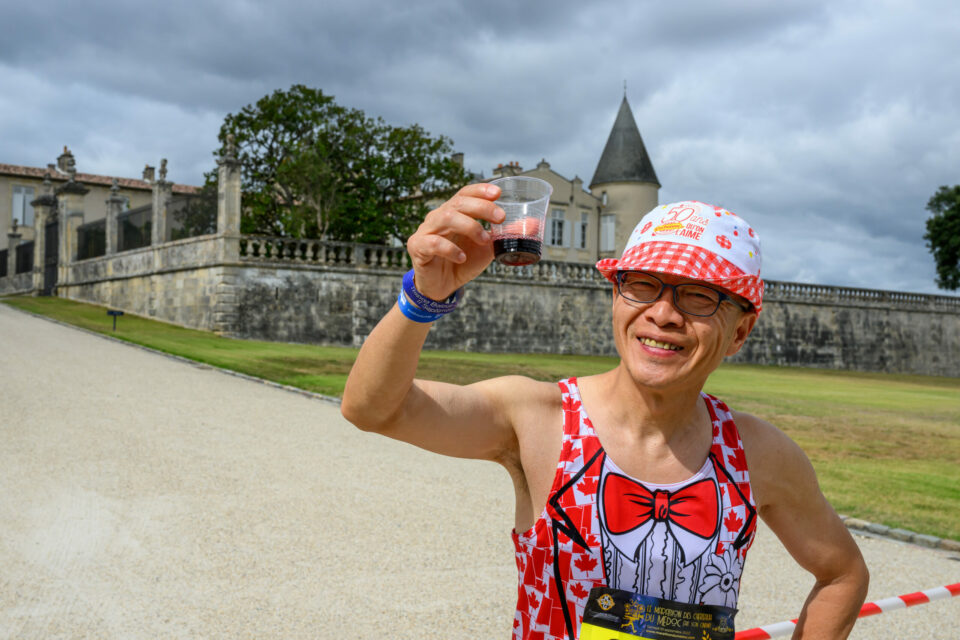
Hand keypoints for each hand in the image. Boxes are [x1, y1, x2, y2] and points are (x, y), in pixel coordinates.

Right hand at [406, 183, 503, 299]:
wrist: (442, 286)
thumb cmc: (463, 262)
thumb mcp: (489, 248)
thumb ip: (507, 235)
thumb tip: (535, 223)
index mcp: (454, 212)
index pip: (465, 193)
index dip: (480, 190)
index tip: (498, 193)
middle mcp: (438, 217)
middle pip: (458, 203)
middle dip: (481, 207)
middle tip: (500, 218)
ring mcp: (426, 230)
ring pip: (445, 217)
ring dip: (469, 226)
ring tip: (484, 240)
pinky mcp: (418, 247)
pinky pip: (433, 242)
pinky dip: (450, 249)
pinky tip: (461, 257)